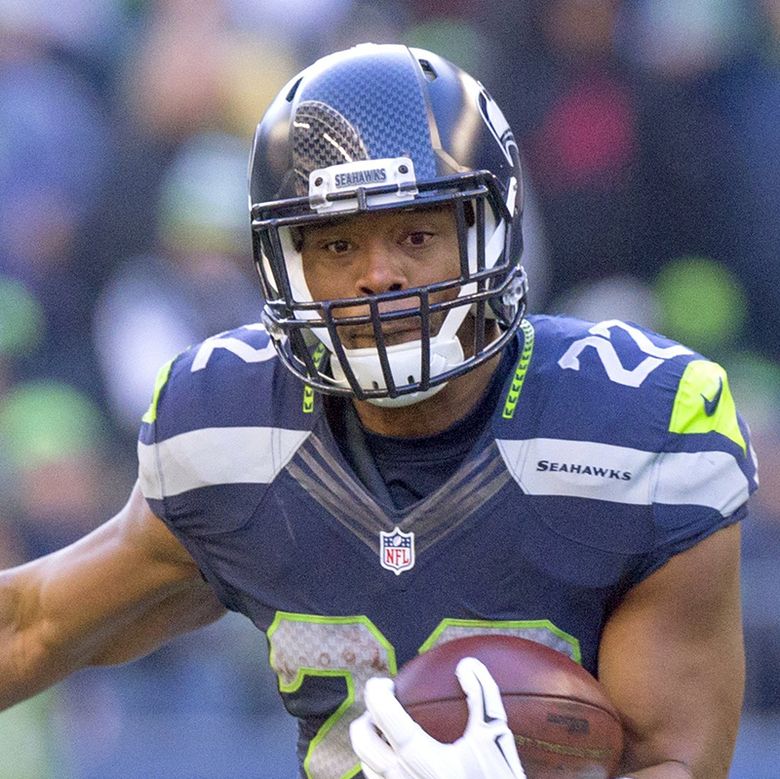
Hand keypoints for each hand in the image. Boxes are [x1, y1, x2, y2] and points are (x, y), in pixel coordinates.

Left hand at [350, 657, 526, 778]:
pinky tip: (404, 764)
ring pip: (365, 764)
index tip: (388, 683)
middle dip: (368, 716)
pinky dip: (382, 768)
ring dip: (373, 744)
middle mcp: (398, 777)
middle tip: (388, 708)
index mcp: (416, 755)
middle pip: (360, 738)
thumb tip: (467, 664)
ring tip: (393, 735)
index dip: (377, 690)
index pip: (380, 711)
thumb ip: (482, 696)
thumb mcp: (495, 737)